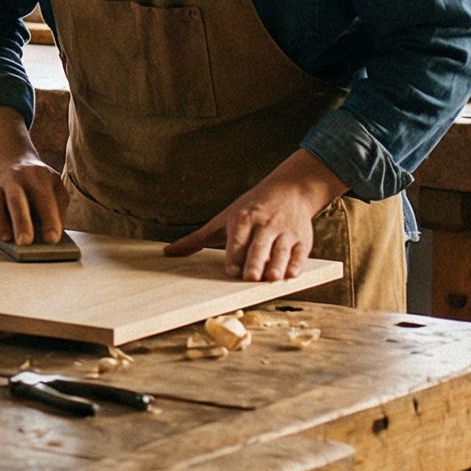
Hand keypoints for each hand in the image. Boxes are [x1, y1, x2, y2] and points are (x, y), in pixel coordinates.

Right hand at [0, 155, 67, 245]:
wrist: (10, 163)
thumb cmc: (37, 184)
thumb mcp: (55, 188)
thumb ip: (57, 209)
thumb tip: (51, 235)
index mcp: (36, 175)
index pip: (44, 198)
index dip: (49, 219)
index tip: (52, 239)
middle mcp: (13, 177)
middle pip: (15, 198)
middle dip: (20, 221)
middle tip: (25, 241)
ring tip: (7, 239)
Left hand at [166, 150, 345, 280]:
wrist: (290, 190)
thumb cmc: (250, 209)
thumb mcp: (222, 219)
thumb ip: (197, 239)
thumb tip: (168, 252)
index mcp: (243, 219)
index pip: (238, 239)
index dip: (234, 254)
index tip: (231, 270)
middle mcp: (265, 224)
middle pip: (259, 245)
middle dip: (255, 261)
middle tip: (251, 278)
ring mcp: (286, 232)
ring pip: (282, 250)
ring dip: (277, 265)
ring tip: (271, 279)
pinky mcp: (303, 239)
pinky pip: (301, 253)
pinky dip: (296, 265)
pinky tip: (290, 276)